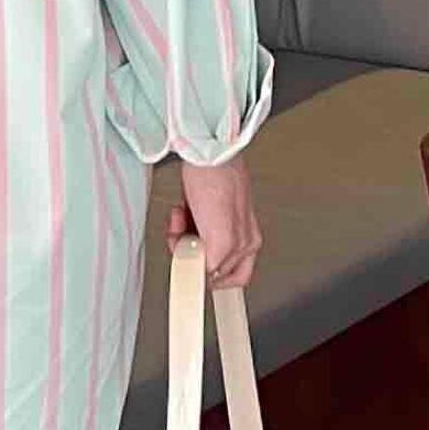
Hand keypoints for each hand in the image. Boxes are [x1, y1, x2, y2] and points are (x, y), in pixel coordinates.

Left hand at [166, 156, 261, 289]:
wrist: (204, 149)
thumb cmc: (216, 180)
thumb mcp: (221, 235)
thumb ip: (216, 262)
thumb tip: (205, 276)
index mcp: (249, 243)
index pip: (233, 279)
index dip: (210, 279)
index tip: (193, 276)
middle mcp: (239, 233)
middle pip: (210, 261)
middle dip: (192, 252)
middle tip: (181, 241)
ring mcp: (220, 218)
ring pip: (197, 243)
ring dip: (182, 234)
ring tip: (179, 220)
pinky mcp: (205, 205)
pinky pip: (188, 225)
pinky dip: (180, 220)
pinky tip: (180, 210)